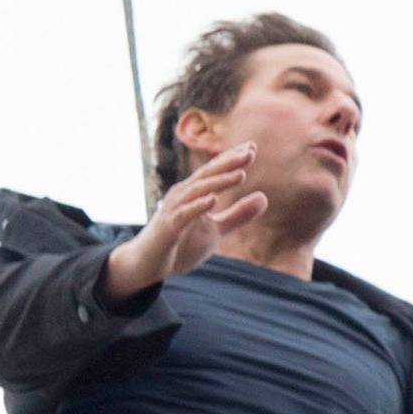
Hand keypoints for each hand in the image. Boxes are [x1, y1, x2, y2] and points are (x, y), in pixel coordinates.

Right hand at [102, 146, 265, 301]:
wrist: (148, 265)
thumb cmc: (180, 245)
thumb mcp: (215, 230)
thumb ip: (237, 215)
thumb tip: (264, 198)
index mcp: (194, 192)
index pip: (215, 171)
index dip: (232, 159)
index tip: (253, 147)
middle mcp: (183, 195)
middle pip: (208, 174)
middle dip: (229, 162)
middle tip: (251, 152)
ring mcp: (174, 210)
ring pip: (198, 190)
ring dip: (219, 182)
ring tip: (240, 174)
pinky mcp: (168, 228)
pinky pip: (184, 214)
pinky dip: (198, 206)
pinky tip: (213, 200)